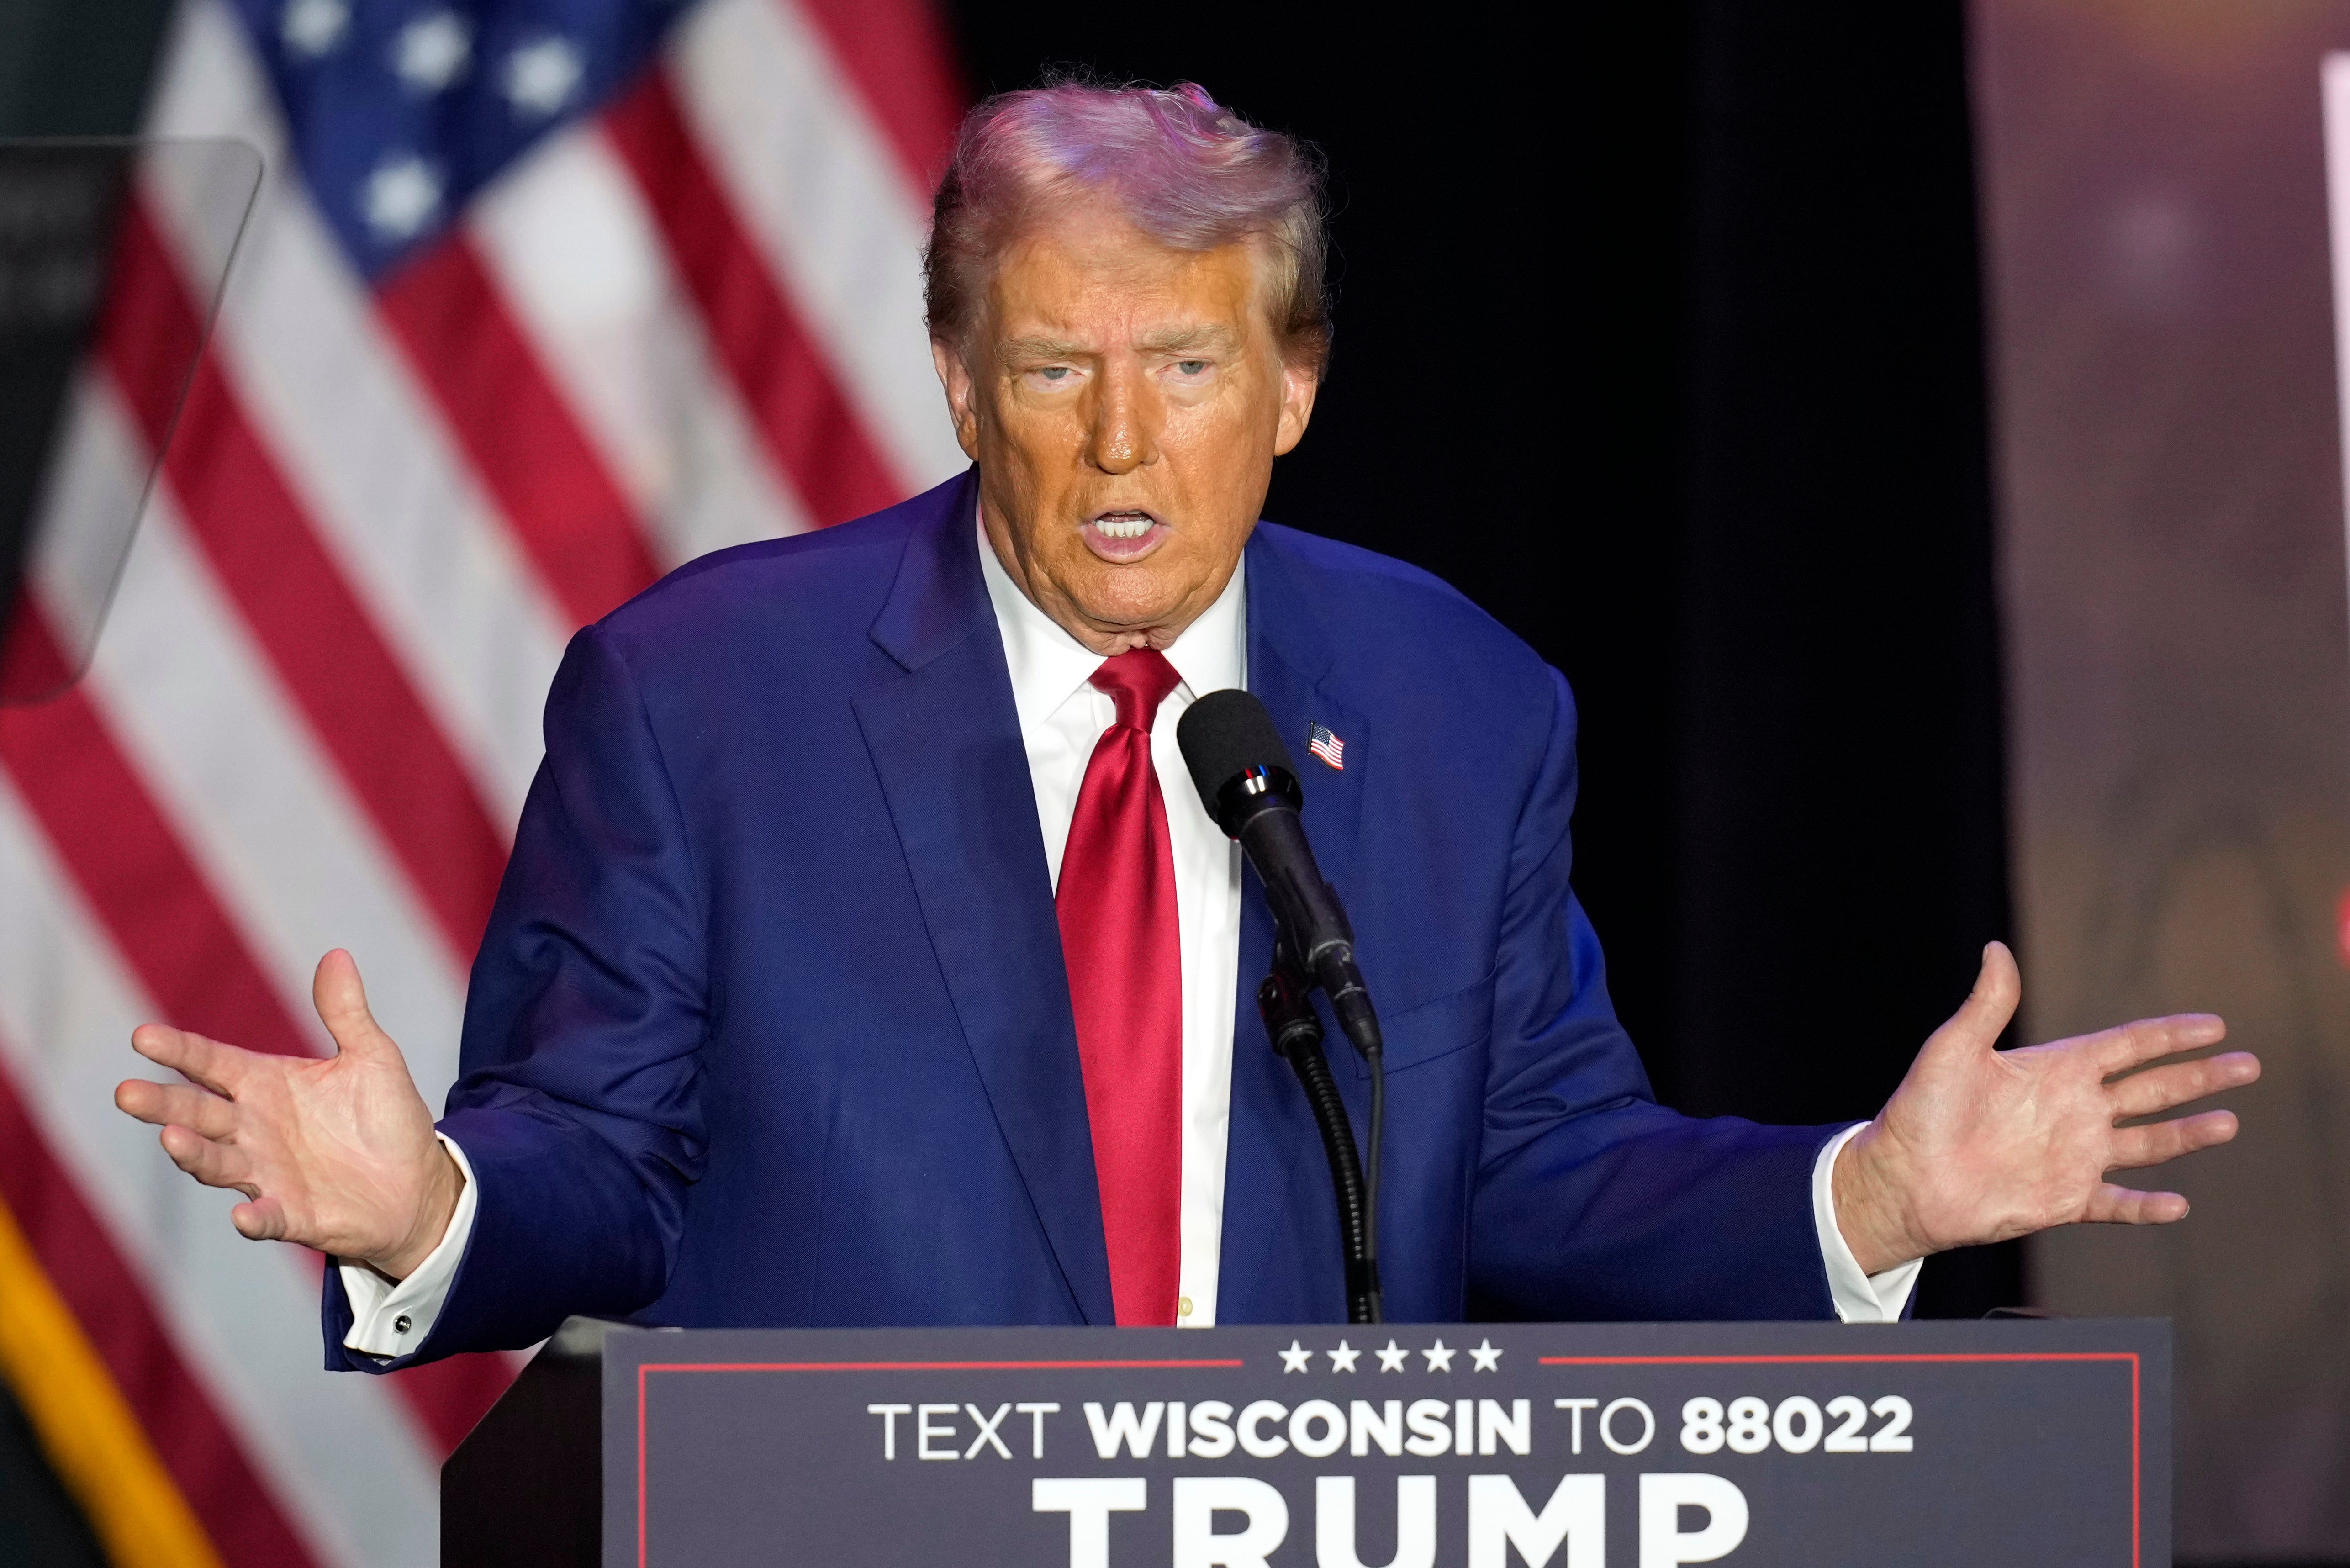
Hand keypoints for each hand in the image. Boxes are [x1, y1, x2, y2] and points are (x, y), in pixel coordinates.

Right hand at [114, 949, 458, 1279]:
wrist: (418, 1182)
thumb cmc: (385, 1117)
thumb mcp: (371, 1056)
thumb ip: (345, 1013)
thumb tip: (336, 954)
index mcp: (266, 1085)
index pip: (212, 1063)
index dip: (179, 1051)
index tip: (142, 1036)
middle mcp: (254, 1129)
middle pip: (199, 1112)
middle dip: (163, 1104)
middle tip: (126, 1092)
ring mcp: (267, 1173)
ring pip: (217, 1162)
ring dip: (193, 1153)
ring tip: (171, 1137)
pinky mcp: (292, 1214)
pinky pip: (267, 1217)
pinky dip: (254, 1217)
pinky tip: (244, 1215)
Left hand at [1833, 941, 2257, 1275]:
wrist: (1903, 1177)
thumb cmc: (1921, 1110)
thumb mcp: (1954, 1048)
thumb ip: (1987, 1004)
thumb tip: (1995, 948)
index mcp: (2055, 1070)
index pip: (2127, 1047)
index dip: (2169, 1036)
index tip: (2213, 1025)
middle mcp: (2073, 1111)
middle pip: (2152, 1089)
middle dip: (2200, 1077)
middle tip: (2249, 1065)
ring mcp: (2073, 1156)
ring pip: (2147, 1143)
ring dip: (2188, 1134)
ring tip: (2230, 1121)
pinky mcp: (2064, 1199)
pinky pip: (2116, 1203)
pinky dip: (2147, 1207)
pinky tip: (2177, 1205)